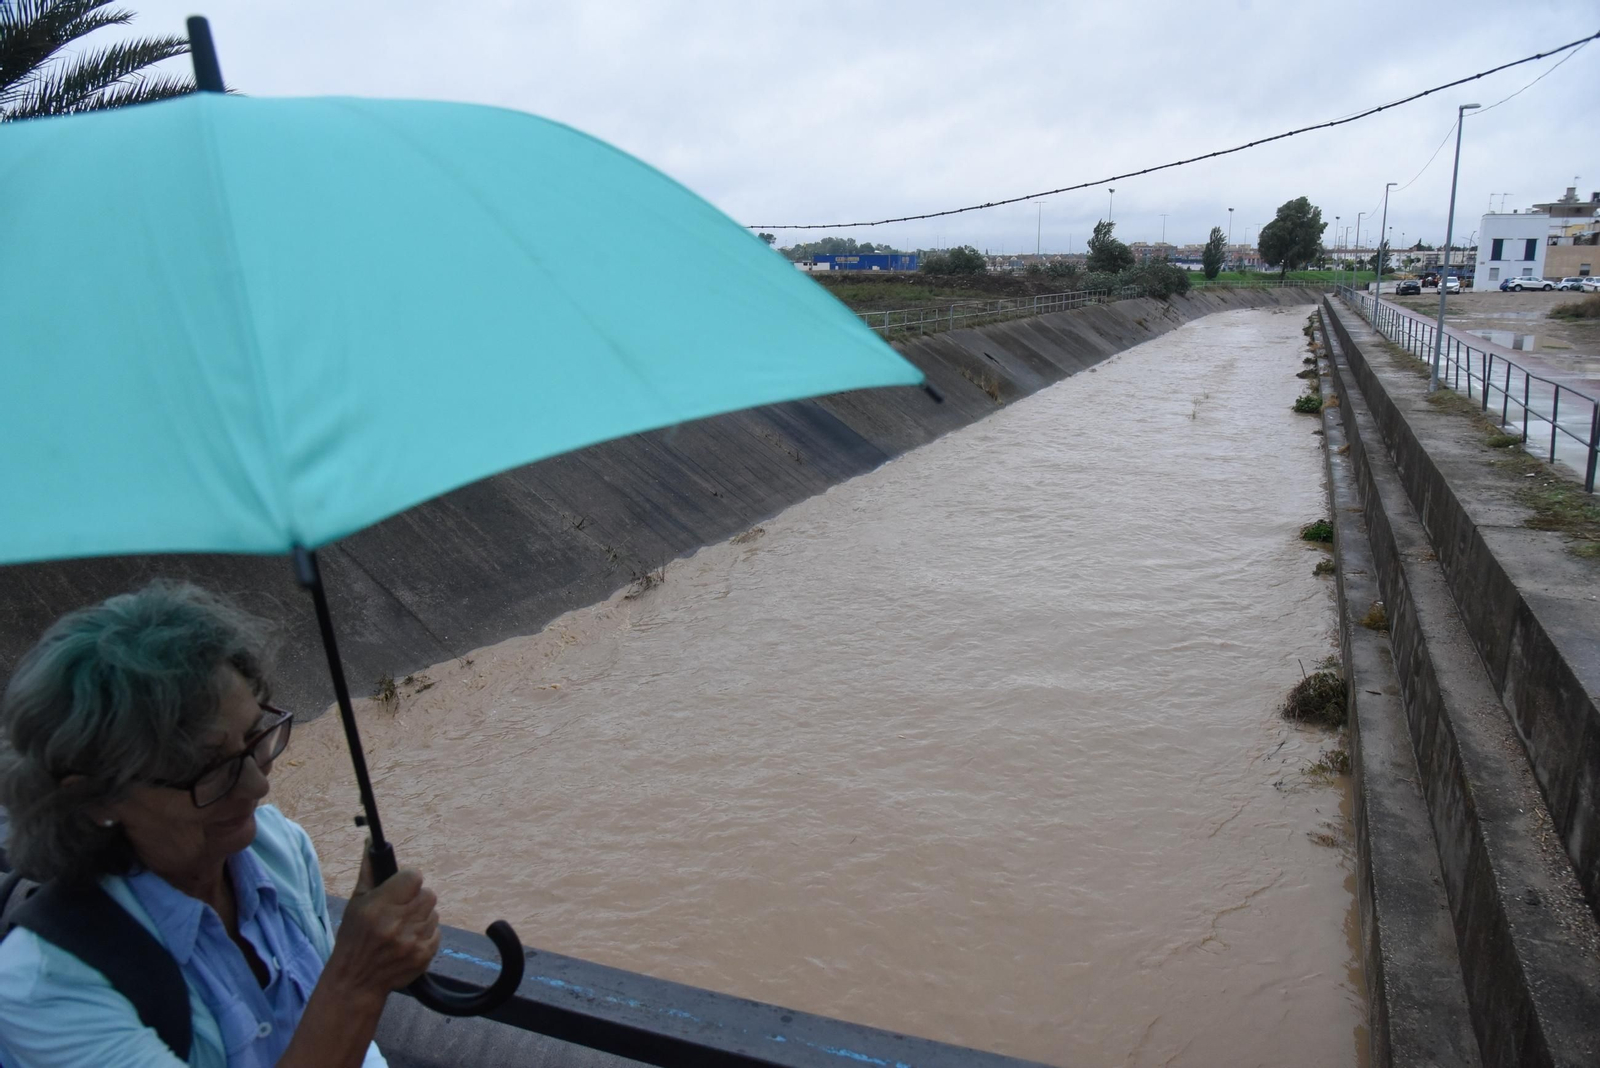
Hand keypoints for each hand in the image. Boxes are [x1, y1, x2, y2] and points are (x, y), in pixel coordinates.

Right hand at [323, 846, 440, 1004]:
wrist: (356, 981)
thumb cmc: (354, 938)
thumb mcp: (356, 903)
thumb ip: (369, 871)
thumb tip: (373, 841)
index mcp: (379, 907)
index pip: (414, 877)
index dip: (408, 880)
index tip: (400, 887)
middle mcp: (397, 923)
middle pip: (428, 894)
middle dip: (416, 898)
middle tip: (402, 908)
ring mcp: (413, 941)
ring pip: (434, 913)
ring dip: (421, 917)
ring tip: (402, 926)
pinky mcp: (424, 956)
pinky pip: (437, 932)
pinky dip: (425, 934)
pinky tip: (408, 940)